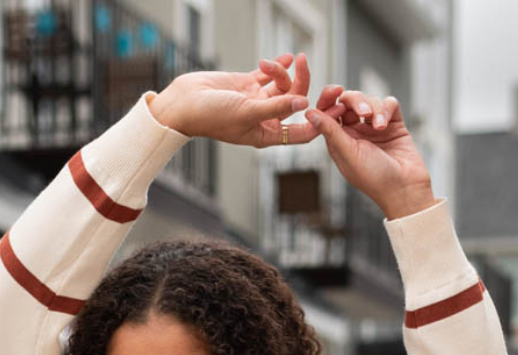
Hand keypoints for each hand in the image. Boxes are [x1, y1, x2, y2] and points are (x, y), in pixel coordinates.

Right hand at [149, 52, 333, 146]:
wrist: (185, 103)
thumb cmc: (212, 116)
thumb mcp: (247, 112)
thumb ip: (276, 107)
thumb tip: (304, 104)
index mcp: (267, 134)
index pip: (300, 132)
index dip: (318, 121)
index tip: (332, 107)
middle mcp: (265, 119)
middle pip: (295, 102)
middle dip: (304, 83)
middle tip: (305, 63)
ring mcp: (257, 101)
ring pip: (283, 85)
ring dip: (282, 71)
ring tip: (272, 63)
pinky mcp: (248, 84)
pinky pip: (270, 74)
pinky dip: (279, 65)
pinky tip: (286, 57)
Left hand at [304, 91, 435, 217]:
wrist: (405, 188)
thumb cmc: (374, 178)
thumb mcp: (348, 153)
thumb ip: (329, 131)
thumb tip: (307, 113)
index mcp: (339, 141)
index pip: (329, 111)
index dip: (329, 98)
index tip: (334, 92)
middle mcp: (355, 132)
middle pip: (349, 101)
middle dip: (356, 101)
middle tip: (364, 111)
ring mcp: (374, 127)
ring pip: (370, 100)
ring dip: (375, 109)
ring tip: (380, 127)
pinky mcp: (393, 124)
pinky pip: (388, 104)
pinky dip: (387, 110)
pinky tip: (386, 125)